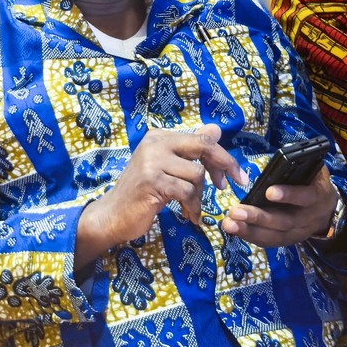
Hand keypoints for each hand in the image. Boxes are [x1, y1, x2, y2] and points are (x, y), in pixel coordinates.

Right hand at [76, 125, 244, 264]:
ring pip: (196, 174)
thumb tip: (216, 129)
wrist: (111, 215)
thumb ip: (189, 151)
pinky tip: (189, 216)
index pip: (201, 139)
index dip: (221, 156)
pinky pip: (187, 192)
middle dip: (223, 165)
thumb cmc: (140, 193)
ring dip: (199, 197)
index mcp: (159, 137)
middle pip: (203, 147)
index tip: (235, 175)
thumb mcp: (166, 168)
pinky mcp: (152, 181)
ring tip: (191, 208)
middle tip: (231, 185)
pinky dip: (192, 207)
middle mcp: (155, 143)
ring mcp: (152, 161)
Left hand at [222, 165, 336, 248]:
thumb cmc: (315, 183)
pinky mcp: (289, 241)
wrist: (328, 210)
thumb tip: (283, 157)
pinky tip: (235, 230)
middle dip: (258, 217)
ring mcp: (299, 232)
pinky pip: (270, 242)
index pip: (305, 197)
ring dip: (250, 231)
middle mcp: (309, 218)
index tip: (268, 192)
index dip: (288, 195)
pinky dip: (252, 237)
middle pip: (283, 221)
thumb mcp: (316, 170)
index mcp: (318, 196)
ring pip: (275, 236)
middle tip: (235, 212)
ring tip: (229, 224)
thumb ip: (302, 165)